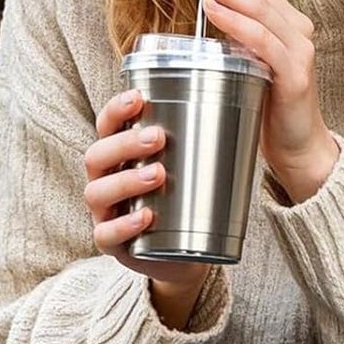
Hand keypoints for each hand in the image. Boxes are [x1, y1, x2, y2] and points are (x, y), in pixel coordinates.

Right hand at [83, 89, 214, 324]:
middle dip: (125, 143)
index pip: (107, 126)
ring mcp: (104, 213)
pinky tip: (146, 217)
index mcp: (119, 155)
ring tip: (159, 174)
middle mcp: (105, 180)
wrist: (187, 252)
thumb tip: (245, 91)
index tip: (138, 98)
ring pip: (97, 192)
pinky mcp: (112, 244)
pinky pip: (106, 234)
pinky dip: (125, 225)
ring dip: (126, 180)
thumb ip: (205, 134)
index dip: (116, 110)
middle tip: (158, 137)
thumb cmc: (186, 198)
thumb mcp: (191, 164)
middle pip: (97, 156)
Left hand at [189, 0, 339, 202]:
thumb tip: (206, 10)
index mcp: (289, 25)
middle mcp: (298, 32)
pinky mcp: (295, 75)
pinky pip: (262, 41)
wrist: (298, 148)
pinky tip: (215, 11)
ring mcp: (299, 52)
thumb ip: (238, 37)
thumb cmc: (268, 106)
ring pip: (260, 10)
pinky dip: (236, 23)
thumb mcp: (250, 62)